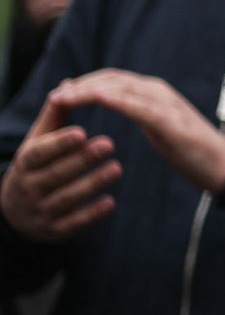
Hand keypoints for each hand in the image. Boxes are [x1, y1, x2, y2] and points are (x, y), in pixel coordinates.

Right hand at [0, 87, 119, 241]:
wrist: (17, 212)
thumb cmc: (37, 166)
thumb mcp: (39, 141)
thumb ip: (55, 116)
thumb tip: (69, 83)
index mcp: (24, 163)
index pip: (39, 153)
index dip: (59, 144)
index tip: (82, 131)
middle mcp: (28, 188)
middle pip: (55, 174)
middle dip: (81, 160)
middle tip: (109, 144)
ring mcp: (40, 211)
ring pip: (66, 198)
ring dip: (91, 184)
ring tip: (117, 168)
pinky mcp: (55, 231)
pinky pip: (73, 224)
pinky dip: (92, 214)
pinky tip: (111, 202)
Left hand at [49, 70, 224, 192]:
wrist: (223, 165)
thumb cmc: (189, 149)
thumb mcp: (158, 125)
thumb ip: (138, 110)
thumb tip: (115, 101)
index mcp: (154, 93)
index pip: (112, 79)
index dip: (84, 82)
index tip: (59, 92)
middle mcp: (159, 92)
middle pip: (112, 79)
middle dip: (80, 85)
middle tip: (53, 95)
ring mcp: (166, 105)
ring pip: (121, 89)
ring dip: (89, 91)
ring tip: (64, 99)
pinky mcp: (170, 122)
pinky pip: (138, 107)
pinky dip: (116, 100)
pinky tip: (98, 100)